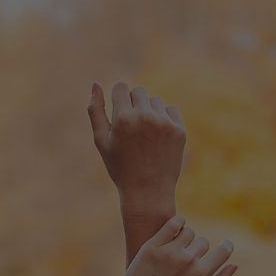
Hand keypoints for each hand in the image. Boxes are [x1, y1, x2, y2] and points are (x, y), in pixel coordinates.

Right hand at [88, 81, 185, 216]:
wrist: (148, 192)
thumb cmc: (120, 167)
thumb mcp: (101, 140)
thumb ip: (95, 110)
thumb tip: (96, 83)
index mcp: (123, 118)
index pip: (121, 87)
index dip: (119, 99)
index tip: (120, 115)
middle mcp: (145, 117)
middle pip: (139, 91)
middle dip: (134, 104)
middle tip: (133, 128)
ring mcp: (164, 124)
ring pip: (155, 100)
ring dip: (150, 111)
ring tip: (146, 134)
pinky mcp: (179, 131)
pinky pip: (171, 110)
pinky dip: (165, 119)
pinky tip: (159, 137)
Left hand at [102, 215, 236, 275]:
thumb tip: (234, 265)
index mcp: (201, 275)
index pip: (223, 251)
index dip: (227, 246)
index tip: (226, 244)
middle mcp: (187, 261)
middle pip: (203, 242)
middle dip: (200, 249)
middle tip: (191, 258)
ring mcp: (168, 252)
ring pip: (188, 232)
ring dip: (187, 237)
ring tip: (179, 248)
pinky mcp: (151, 246)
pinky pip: (172, 224)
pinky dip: (177, 223)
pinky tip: (175, 229)